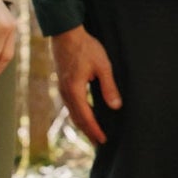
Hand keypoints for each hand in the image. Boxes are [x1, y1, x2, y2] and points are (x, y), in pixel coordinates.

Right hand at [51, 25, 118, 143]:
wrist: (66, 33)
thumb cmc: (86, 47)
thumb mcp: (102, 66)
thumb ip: (109, 87)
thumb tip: (116, 107)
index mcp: (75, 90)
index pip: (86, 117)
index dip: (95, 130)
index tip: (103, 140)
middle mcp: (65, 93)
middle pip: (77, 119)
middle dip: (89, 132)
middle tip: (99, 144)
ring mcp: (62, 89)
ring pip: (72, 113)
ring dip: (83, 125)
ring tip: (92, 134)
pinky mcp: (62, 84)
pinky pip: (70, 105)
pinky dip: (78, 115)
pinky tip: (84, 116)